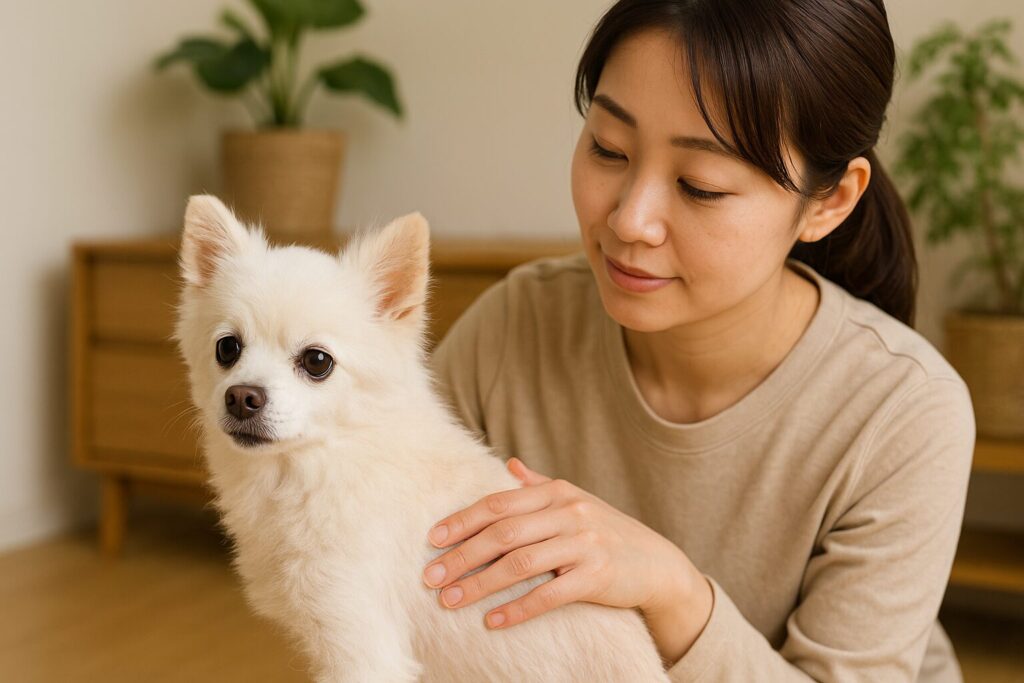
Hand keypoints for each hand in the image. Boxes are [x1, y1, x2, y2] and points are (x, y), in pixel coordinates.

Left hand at [421, 457, 701, 632]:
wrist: (656, 562)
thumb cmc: (606, 530)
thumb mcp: (575, 500)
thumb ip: (538, 485)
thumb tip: (508, 465)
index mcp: (556, 491)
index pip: (498, 504)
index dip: (462, 521)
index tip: (433, 539)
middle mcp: (569, 512)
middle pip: (502, 534)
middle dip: (462, 556)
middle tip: (431, 577)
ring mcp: (584, 543)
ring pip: (520, 563)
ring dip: (480, 584)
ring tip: (450, 601)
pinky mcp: (597, 576)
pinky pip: (549, 595)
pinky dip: (518, 609)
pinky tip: (493, 621)